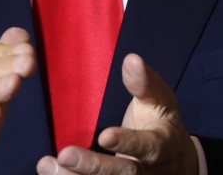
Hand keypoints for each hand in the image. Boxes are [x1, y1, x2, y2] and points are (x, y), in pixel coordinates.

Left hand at [36, 54, 198, 174]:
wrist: (174, 164)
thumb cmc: (161, 124)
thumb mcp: (161, 101)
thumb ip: (145, 83)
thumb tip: (131, 59)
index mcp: (161, 146)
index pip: (145, 146)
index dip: (126, 142)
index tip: (104, 136)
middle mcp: (146, 171)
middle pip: (121, 173)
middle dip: (92, 167)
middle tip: (64, 155)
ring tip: (47, 166)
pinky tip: (49, 174)